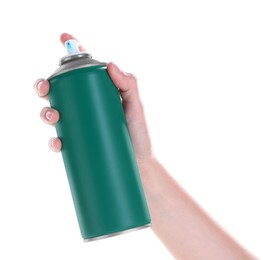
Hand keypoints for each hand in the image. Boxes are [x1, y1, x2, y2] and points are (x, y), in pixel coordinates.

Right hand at [34, 33, 152, 164]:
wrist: (138, 164)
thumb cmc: (138, 134)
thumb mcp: (136, 107)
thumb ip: (129, 84)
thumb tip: (110, 64)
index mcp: (97, 93)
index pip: (81, 71)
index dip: (71, 53)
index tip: (63, 37)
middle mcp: (84, 107)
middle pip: (58, 91)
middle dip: (44, 85)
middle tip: (45, 87)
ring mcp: (79, 125)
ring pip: (52, 113)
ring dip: (45, 112)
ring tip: (55, 117)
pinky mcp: (77, 145)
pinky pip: (59, 140)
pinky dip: (54, 141)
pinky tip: (58, 142)